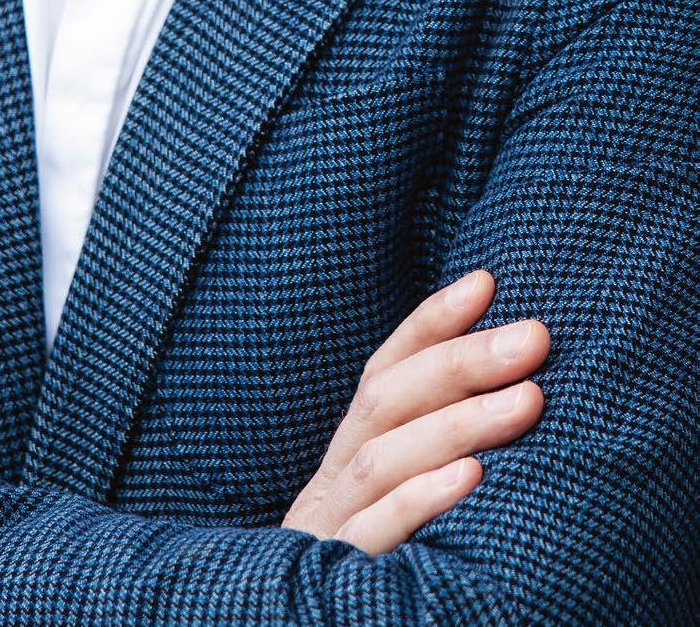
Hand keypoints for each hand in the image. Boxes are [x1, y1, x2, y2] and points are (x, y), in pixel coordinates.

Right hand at [281, 270, 548, 553]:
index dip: (429, 323)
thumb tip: (506, 398)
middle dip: (460, 361)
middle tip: (535, 335)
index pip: (383, 373)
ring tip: (528, 398)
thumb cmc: (362, 579)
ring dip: (458, 423)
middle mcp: (330, 484)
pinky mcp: (330, 580)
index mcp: (345, 462)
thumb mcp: (384, 515)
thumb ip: (419, 461)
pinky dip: (421, 503)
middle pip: (385, 402)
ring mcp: (327, 531)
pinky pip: (375, 539)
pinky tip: (473, 480)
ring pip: (383, 460)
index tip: (486, 280)